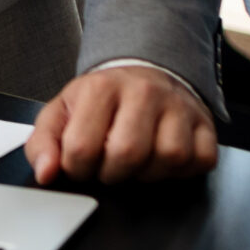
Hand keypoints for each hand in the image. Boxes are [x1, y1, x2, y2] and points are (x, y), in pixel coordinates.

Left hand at [26, 66, 216, 184]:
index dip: (77, 169)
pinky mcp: (205, 124)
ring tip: (136, 161)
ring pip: (168, 158)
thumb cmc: (101, 101)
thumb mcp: (62, 113)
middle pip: (127, 154)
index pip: (82, 148)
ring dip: (148, 173)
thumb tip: (46, 173)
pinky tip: (162, 159)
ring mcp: (178, 106)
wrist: (143, 75)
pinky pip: (200, 160)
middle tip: (108, 165)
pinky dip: (181, 171)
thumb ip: (43, 143)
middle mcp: (144, 92)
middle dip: (112, 174)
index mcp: (101, 88)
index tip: (80, 163)